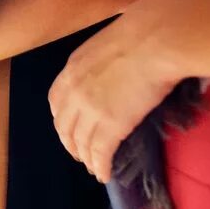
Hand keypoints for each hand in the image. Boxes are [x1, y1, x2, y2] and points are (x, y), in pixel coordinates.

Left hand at [48, 0, 198, 182]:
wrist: (154, 41)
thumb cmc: (139, 35)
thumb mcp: (102, 46)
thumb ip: (97, 65)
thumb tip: (108, 73)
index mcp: (70, 70)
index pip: (55, 101)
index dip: (61, 118)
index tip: (67, 128)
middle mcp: (73, 91)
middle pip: (64, 125)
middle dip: (69, 142)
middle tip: (78, 153)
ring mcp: (90, 109)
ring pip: (80, 141)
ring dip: (85, 157)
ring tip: (92, 166)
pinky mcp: (110, 125)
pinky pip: (100, 152)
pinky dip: (100, 166)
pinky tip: (104, 173)